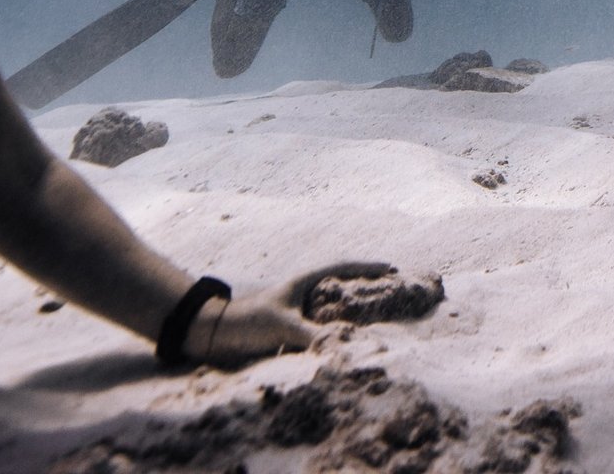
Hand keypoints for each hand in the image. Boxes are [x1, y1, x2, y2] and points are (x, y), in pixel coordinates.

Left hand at [189, 257, 387, 366]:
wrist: (219, 336)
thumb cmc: (250, 322)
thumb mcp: (284, 325)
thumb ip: (313, 335)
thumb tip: (341, 347)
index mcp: (305, 280)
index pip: (343, 266)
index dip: (368, 267)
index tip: (391, 268)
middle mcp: (305, 292)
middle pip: (342, 282)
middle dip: (367, 284)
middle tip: (393, 287)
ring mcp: (300, 309)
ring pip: (334, 303)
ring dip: (355, 305)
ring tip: (380, 310)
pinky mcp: (294, 327)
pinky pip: (325, 323)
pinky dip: (341, 326)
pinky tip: (351, 334)